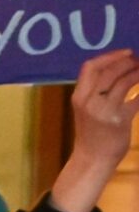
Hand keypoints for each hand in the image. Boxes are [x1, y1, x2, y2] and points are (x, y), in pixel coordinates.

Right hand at [49, 49, 138, 211]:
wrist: (92, 159)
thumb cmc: (91, 132)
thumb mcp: (86, 109)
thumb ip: (96, 90)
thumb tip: (118, 67)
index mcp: (78, 97)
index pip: (90, 67)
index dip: (110, 56)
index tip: (127, 52)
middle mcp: (89, 102)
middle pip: (110, 71)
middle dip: (128, 62)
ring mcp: (104, 111)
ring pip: (124, 81)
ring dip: (138, 73)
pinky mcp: (119, 120)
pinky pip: (137, 99)